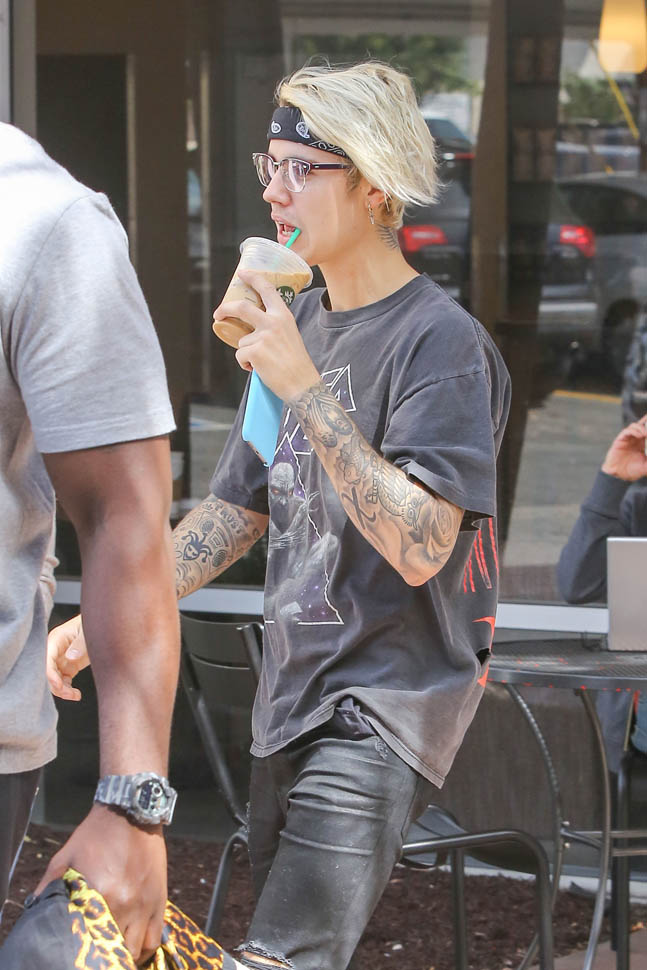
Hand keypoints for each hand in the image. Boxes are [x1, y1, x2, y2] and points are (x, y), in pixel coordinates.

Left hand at [34, 803, 166, 964]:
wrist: (130, 812)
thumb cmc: (95, 835)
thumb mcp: (64, 858)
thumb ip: (47, 886)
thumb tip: (35, 908)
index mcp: (97, 894)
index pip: (88, 938)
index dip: (83, 948)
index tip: (79, 948)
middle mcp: (123, 904)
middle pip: (113, 949)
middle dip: (104, 954)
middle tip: (96, 951)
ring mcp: (144, 904)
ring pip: (135, 950)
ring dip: (124, 954)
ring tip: (114, 952)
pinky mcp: (159, 900)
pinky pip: (154, 938)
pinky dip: (143, 948)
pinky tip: (133, 946)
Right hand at [47, 614, 89, 700]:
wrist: (104, 624)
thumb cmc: (95, 623)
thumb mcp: (87, 632)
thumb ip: (80, 644)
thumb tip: (70, 657)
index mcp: (56, 639)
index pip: (47, 659)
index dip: (50, 674)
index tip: (59, 686)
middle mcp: (55, 650)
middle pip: (48, 672)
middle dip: (56, 685)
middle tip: (70, 694)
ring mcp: (62, 659)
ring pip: (54, 679)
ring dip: (62, 690)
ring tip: (75, 696)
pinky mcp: (69, 666)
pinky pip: (63, 681)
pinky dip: (67, 690)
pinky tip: (76, 694)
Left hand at [213, 269, 319, 400]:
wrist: (302, 384)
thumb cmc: (296, 363)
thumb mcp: (290, 335)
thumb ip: (274, 326)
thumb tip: (252, 327)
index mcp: (284, 316)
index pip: (267, 290)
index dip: (254, 278)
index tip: (243, 273)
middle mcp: (273, 322)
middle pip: (242, 307)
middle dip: (226, 309)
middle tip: (219, 313)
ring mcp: (262, 336)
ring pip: (241, 341)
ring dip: (247, 353)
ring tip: (265, 363)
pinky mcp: (254, 351)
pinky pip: (240, 356)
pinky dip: (246, 365)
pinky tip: (261, 369)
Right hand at [601, 416, 646, 480]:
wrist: (620, 475)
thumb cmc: (633, 470)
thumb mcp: (646, 465)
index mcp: (643, 443)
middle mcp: (636, 438)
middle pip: (643, 425)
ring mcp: (628, 438)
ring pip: (635, 426)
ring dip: (642, 427)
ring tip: (646, 433)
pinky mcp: (620, 440)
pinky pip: (627, 431)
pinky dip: (634, 431)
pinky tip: (640, 435)